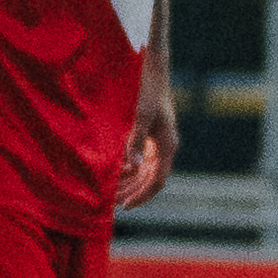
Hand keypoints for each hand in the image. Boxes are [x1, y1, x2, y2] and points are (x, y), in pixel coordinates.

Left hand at [116, 76, 178, 214]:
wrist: (154, 70)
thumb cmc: (149, 91)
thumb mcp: (141, 115)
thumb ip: (136, 141)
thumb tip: (131, 167)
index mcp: (167, 145)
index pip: (157, 181)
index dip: (142, 196)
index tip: (124, 206)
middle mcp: (165, 148)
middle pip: (150, 180)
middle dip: (132, 193)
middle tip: (110, 204)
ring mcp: (158, 143)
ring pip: (144, 172)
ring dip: (129, 184)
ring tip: (109, 194)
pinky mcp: (150, 137)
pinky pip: (140, 161)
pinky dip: (127, 170)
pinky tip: (113, 175)